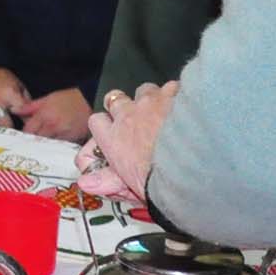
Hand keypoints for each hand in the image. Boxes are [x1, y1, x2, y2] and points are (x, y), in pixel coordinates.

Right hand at [0, 67, 29, 128]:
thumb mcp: (19, 87)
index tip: (28, 130)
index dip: (26, 124)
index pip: (21, 116)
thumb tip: (33, 121)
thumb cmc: (3, 79)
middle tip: (16, 134)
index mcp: (9, 94)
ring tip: (5, 133)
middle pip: (6, 125)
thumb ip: (26, 104)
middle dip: (13, 130)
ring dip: (0, 131)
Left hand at [14, 86, 92, 142]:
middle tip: (30, 141)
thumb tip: (15, 110)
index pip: (28, 130)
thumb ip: (30, 107)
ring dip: (44, 144)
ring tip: (43, 142)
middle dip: (32, 140)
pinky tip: (55, 142)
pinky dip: (55, 145)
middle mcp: (52, 126)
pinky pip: (59, 146)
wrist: (91, 101)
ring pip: (47, 145)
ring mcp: (63, 134)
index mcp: (44, 115)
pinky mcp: (72, 140)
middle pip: (36, 140)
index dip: (24, 133)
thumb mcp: (48, 98)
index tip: (23, 134)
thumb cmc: (69, 99)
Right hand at [79, 82, 177, 202]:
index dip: (104, 125)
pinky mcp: (174, 94)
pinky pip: (172, 87)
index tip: (113, 133)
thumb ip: (107, 182)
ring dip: (151, 98)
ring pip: (144, 90)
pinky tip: (185, 106)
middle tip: (137, 118)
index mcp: (113, 138)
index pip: (96, 121)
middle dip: (123, 105)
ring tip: (164, 111)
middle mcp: (127, 115)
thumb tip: (84, 183)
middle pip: (115, 98)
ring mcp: (151, 102)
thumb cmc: (157, 183)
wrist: (191, 167)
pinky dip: (178, 95)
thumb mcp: (129, 188)